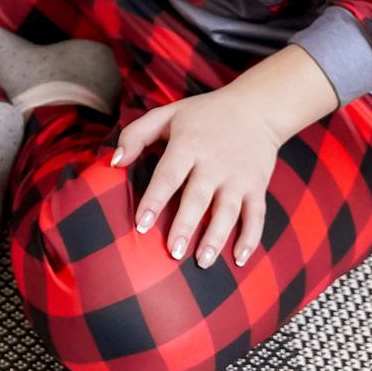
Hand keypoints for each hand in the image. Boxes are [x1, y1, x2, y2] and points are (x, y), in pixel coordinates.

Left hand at [113, 45, 336, 268]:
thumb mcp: (167, 114)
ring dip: (216, 238)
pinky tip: (239, 259)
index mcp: (189, 145)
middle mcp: (214, 163)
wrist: (256, 107)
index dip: (154, 200)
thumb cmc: (203, 114)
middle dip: (185, 226)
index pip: (168, 175)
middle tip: (172, 252)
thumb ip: (136, 135)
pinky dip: (251, 238)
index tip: (141, 225)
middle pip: (198, 198)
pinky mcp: (257, 186)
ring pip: (228, 212)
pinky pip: (256, 216)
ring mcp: (239, 177)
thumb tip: (114, 162)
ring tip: (202, 262)